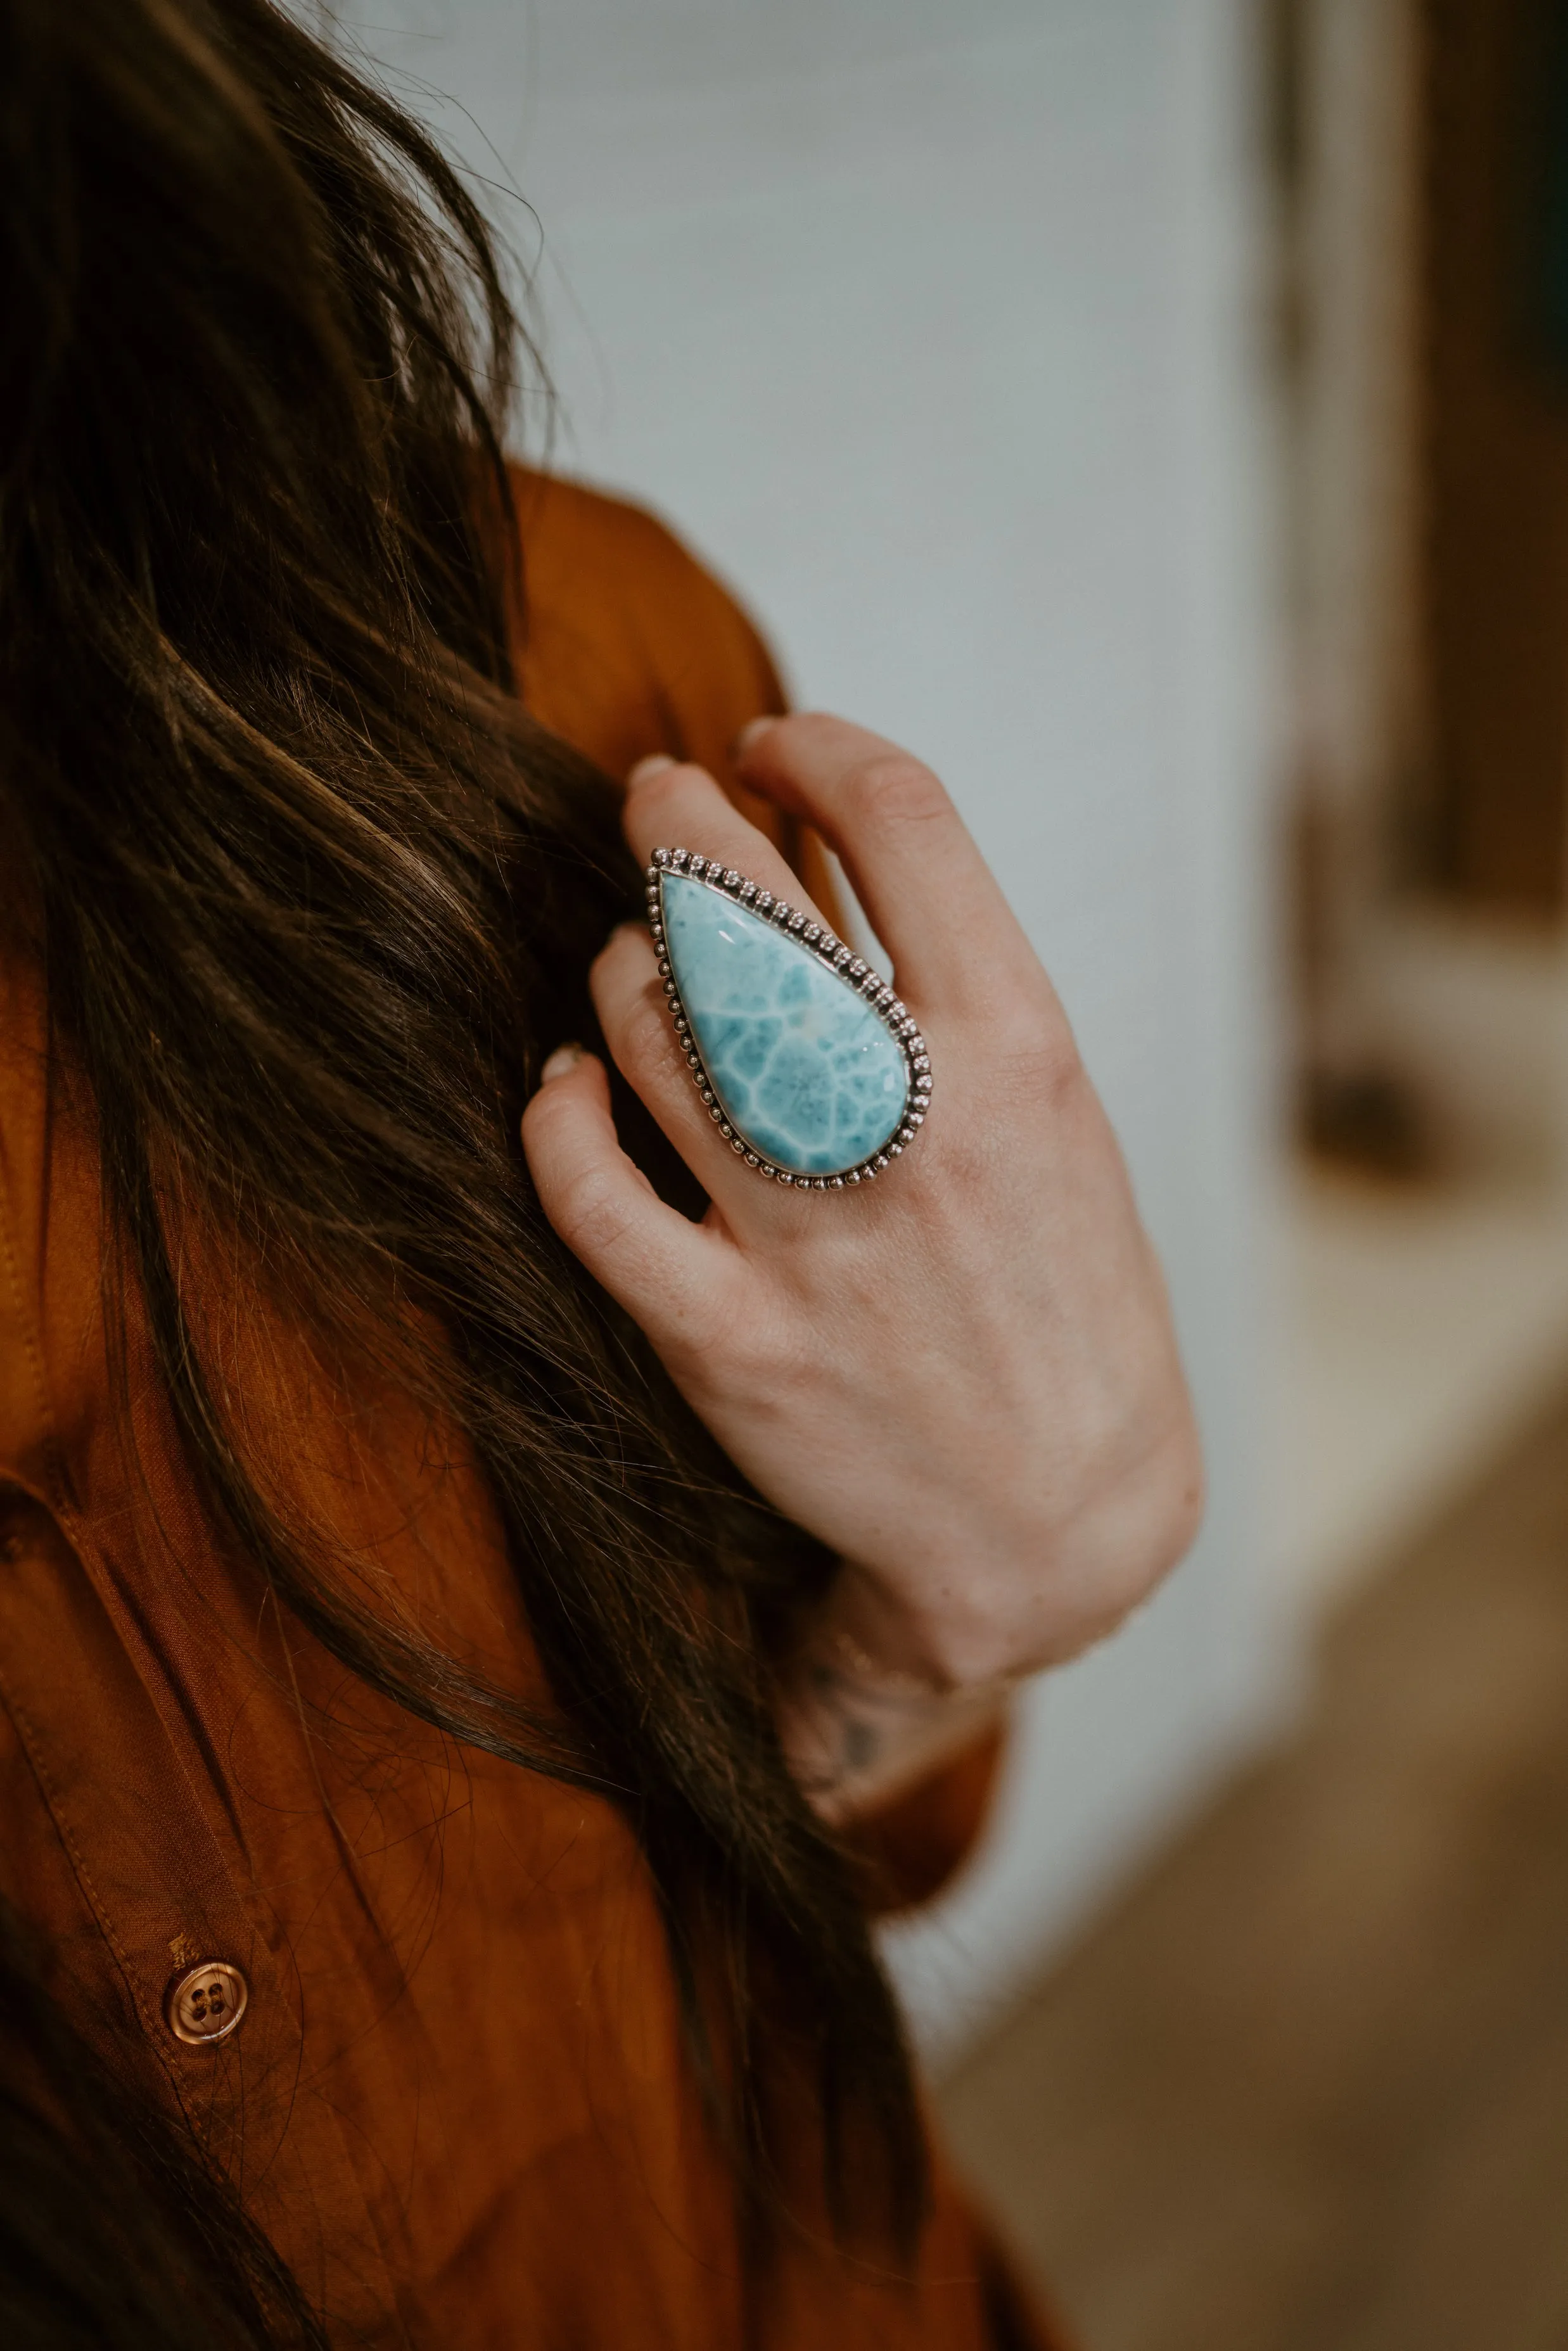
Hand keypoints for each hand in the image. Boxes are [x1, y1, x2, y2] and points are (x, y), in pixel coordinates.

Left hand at [522, 714, 1201, 1696]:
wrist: (1057, 1521)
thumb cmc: (1065, 1303)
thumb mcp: (1056, 1120)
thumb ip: (952, 992)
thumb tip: (832, 853)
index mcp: (1018, 1049)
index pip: (902, 816)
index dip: (815, 748)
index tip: (771, 748)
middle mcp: (908, 1122)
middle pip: (745, 899)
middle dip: (678, 816)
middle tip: (654, 797)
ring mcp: (806, 1231)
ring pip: (650, 1023)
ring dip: (624, 962)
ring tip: (636, 957)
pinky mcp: (725, 1335)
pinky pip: (588, 1193)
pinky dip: (557, 1113)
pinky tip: (565, 1083)